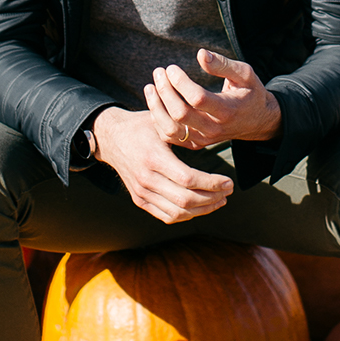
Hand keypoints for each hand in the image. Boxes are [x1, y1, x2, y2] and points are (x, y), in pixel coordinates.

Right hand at [91, 106, 233, 223]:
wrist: (110, 138)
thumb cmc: (141, 128)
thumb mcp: (162, 124)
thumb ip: (185, 134)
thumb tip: (214, 136)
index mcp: (154, 158)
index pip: (189, 179)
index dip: (213, 184)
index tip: (229, 181)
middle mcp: (146, 179)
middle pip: (186, 200)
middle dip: (213, 198)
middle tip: (228, 190)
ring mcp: (141, 192)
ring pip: (178, 212)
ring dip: (203, 209)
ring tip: (219, 200)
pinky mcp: (139, 199)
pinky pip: (167, 216)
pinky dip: (187, 215)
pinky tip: (200, 207)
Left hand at [143, 49, 281, 149]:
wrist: (257, 121)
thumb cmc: (249, 92)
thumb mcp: (244, 74)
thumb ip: (223, 64)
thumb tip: (200, 54)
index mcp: (227, 110)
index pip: (197, 98)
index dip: (180, 82)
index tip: (171, 67)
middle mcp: (214, 128)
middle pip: (180, 114)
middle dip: (165, 90)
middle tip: (159, 72)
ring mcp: (204, 139)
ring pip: (171, 128)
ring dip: (156, 106)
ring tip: (150, 87)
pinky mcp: (195, 144)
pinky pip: (170, 136)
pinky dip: (158, 120)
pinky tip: (156, 102)